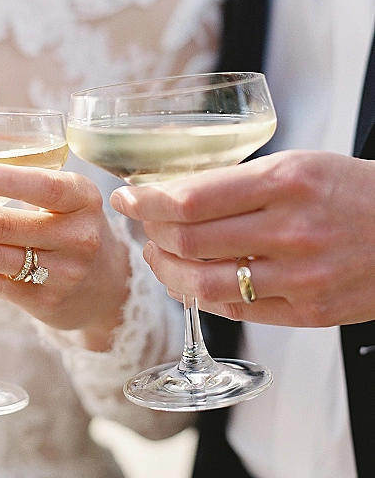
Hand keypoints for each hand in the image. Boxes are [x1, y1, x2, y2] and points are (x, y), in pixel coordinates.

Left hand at [0, 162, 129, 349]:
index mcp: (82, 198)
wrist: (104, 287)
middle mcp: (76, 237)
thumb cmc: (72, 224)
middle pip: (2, 225)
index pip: (44, 187)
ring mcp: (60, 273)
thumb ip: (14, 155)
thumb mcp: (61, 190)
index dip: (4, 180)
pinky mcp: (40, 302)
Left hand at [110, 150, 374, 327]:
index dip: (145, 201)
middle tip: (142, 222)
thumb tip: (171, 192)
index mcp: (286, 182)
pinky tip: (190, 277)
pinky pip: (233, 309)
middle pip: (187, 241)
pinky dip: (200, 293)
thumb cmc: (351, 191)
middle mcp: (290, 232)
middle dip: (150, 231)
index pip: (189, 199)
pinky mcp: (307, 313)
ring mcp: (300, 279)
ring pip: (201, 284)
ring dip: (166, 269)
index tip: (127, 196)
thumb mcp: (299, 165)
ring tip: (158, 252)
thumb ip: (238, 181)